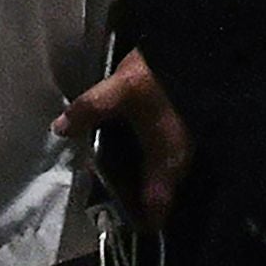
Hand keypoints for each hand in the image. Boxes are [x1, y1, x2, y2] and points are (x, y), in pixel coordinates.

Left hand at [54, 48, 191, 228]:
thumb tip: (59, 128)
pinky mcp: (192, 128)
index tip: (116, 218)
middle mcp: (182, 162)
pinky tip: (133, 137)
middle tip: (106, 181)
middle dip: (133, 193)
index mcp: (167, 163)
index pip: (156, 213)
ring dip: (141, 172)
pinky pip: (166, 154)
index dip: (136, 221)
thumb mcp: (121, 90)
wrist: (206, 45)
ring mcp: (190, 146)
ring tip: (115, 158)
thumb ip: (90, 110)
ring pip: (162, 173)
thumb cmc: (164, 77)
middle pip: (157, 194)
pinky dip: (149, 154)